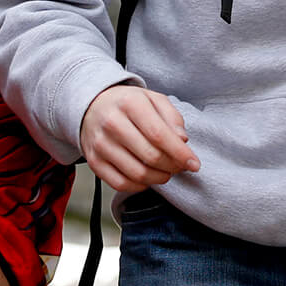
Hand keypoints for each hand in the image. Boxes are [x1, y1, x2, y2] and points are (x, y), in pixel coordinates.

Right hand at [80, 84, 198, 191]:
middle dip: (172, 166)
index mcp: (130, 104)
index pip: (159, 135)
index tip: (194, 164)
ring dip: (159, 178)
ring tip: (166, 171)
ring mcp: (100, 144)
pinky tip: (147, 177)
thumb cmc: (128, 104)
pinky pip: (121, 184)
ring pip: (137, 174)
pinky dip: (140, 186)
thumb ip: (172, 117)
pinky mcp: (94, 161)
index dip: (180, 153)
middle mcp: (112, 123)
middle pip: (150, 156)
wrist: (91, 106)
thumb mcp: (153, 99)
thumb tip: (182, 140)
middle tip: (179, 166)